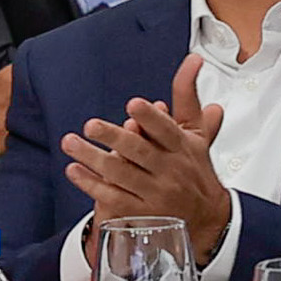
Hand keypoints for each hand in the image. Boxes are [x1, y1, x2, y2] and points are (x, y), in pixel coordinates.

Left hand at [63, 53, 229, 261]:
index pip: (167, 130)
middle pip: (140, 152)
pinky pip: (113, 198)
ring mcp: (155, 194)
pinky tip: (75, 171)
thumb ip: (187, 96)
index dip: (150, 117)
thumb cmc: (195, 169)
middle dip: (114, 137)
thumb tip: (192, 61)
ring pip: (121, 175)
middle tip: (91, 125)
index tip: (133, 105)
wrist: (208, 219)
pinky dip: (91, 185)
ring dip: (93, 158)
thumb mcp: (196, 132)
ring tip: (71, 143)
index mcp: (182, 148)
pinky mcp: (142, 214)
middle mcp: (169, 171)